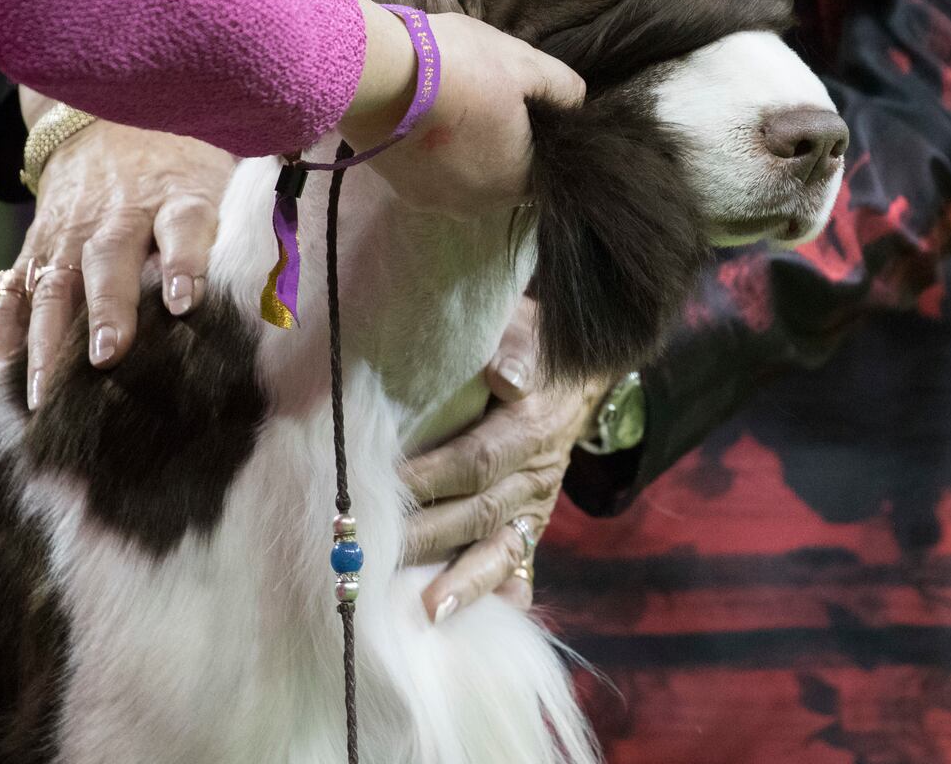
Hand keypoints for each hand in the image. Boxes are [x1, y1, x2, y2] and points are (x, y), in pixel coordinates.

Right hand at [0, 89, 235, 408]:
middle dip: (106, 309)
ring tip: (45, 393)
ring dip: (46, 339)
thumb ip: (240, 225)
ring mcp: (69, 230)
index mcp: (174, 195)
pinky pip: (14, 288)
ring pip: (53, 283)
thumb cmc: (182, 164)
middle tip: (106, 358)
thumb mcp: (218, 178)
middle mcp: (116, 213)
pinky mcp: (36, 245)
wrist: (107, 117)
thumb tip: (286, 285)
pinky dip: (2, 331)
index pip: (183, 223)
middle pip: (108, 258)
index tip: (184, 301)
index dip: (185, 260)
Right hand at [342, 0, 585, 218]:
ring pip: (462, 180)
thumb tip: (575, 103)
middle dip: (497, 147)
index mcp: (515, 182)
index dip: (534, 139)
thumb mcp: (525, 63)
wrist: (375, 75)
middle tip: (482, 102)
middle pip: (500, 178)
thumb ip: (563, 88)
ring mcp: (434, 203)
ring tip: (448, 111)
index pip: (542, 172)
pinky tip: (421, 122)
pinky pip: (428, 177)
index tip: (520, 108)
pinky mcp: (399, 192)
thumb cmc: (461, 68)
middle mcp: (477, 206)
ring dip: (461, 154)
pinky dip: (430, 156)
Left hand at [400, 299, 608, 621]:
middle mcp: (537, 474)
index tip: (382, 485)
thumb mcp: (528, 328)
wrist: (577, 372)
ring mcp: (537, 505)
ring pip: (500, 550)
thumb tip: (505, 373)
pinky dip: (505, 594)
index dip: (430, 475)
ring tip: (429, 612)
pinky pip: (521, 565)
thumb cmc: (534, 344)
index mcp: (532, 426)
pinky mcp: (533, 525)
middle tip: (374, 555)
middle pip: (479, 513)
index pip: (477, 459)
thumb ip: (516, 345)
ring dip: (464, 583)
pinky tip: (487, 620)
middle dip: (427, 536)